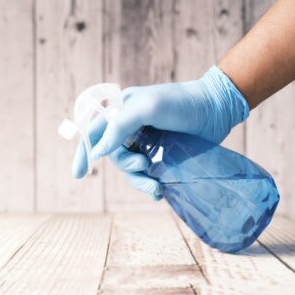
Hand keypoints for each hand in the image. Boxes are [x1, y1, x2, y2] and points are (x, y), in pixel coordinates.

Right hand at [72, 66, 248, 199]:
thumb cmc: (181, 104)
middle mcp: (129, 125)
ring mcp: (145, 139)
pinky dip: (150, 183)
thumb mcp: (146, 108)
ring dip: (140, 180)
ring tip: (157, 187)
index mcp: (121, 110)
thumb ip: (117, 127)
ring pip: (130, 167)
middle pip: (114, 155)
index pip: (94, 132)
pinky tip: (160, 190)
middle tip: (145, 165)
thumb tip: (96, 153)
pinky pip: (147, 172)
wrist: (216, 109)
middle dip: (127, 166)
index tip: (78, 175)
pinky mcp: (160, 151)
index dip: (84, 153)